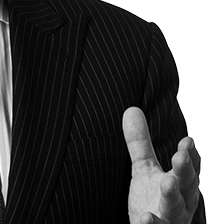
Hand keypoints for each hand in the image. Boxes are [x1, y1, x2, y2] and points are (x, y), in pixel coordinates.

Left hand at [123, 107, 200, 223]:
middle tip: (180, 156)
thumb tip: (132, 109)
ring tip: (168, 182)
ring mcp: (171, 222)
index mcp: (181, 186)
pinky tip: (145, 217)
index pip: (190, 169)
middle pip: (187, 187)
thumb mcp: (145, 171)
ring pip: (175, 210)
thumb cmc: (154, 202)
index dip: (190, 156)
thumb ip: (140, 144)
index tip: (187, 140)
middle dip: (185, 171)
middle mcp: (181, 204)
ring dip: (172, 196)